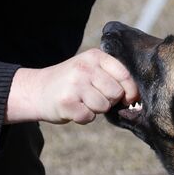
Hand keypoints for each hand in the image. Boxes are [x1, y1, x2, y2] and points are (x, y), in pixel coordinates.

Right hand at [6, 48, 138, 123]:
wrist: (37, 90)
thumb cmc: (72, 82)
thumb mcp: (90, 69)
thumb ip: (112, 77)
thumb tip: (136, 100)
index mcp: (94, 56)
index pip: (124, 75)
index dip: (131, 91)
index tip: (129, 100)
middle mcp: (84, 67)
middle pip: (116, 93)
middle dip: (109, 100)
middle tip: (93, 97)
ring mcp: (74, 84)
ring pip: (103, 107)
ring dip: (95, 110)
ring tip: (82, 101)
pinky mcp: (66, 102)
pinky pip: (88, 117)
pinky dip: (83, 117)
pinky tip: (73, 108)